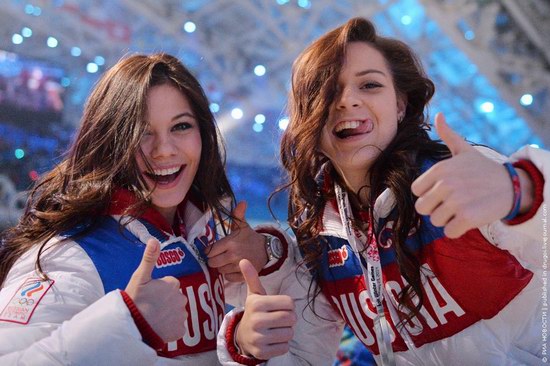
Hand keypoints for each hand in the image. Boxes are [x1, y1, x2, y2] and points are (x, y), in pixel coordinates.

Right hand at [125, 238, 187, 342]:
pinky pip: (177, 328)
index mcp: (173, 284)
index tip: (149, 295)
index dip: (159, 290)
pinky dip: (170, 328)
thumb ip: (149, 258)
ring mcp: (181, 316)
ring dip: (168, 315)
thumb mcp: (140, 277)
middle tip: (151, 307)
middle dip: (166, 302)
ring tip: (153, 318)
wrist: (132, 326)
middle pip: (175, 298)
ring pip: (177, 313)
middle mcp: (181, 299)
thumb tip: (154, 239)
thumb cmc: (135, 300)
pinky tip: (159, 328)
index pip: (170, 284)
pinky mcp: (180, 331)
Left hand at [207, 201, 267, 281]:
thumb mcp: (243, 226)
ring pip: (220, 271)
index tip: (215, 249)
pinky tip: (233, 268)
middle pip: (212, 263)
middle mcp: (233, 255)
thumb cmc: (250, 238)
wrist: (266, 250)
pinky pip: (228, 278)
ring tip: (228, 261)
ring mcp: (238, 267)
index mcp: (230, 242)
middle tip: (220, 256)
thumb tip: (242, 202)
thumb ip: (238, 215)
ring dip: (222, 267)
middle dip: (214, 260)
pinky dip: (229, 275)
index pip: (210, 251)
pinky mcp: (243, 276)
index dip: (210, 251)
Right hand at [236, 259, 295, 358]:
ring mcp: (258, 338)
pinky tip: (273, 340)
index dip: (288, 305)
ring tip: (275, 329)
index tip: (279, 307)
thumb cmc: (254, 312)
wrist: (242, 336)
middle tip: (279, 319)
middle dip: (289, 319)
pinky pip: (285, 347)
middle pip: (291, 318)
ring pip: (289, 334)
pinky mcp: (262, 352)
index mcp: (257, 303)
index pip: (289, 303)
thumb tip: (243, 260)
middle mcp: (256, 320)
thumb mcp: (254, 295)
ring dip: (286, 332)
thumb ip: (252, 278)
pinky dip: (282, 344)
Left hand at [411, 113, 518, 237]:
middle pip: (422, 208)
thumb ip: (448, 135)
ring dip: (447, 220)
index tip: (442, 192)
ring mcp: (456, 201)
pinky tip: (467, 220)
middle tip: (452, 203)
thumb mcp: (465, 150)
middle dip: (435, 209)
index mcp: (440, 169)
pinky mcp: (468, 217)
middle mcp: (446, 184)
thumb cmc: (484, 169)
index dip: (427, 194)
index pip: (416, 191)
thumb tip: (439, 115)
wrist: (512, 186)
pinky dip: (457, 230)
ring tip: (462, 209)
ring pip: (435, 221)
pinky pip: (449, 232)